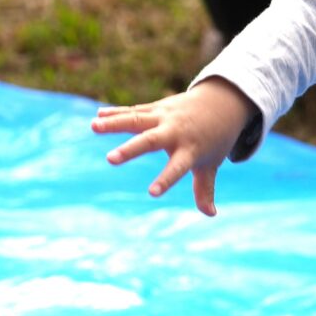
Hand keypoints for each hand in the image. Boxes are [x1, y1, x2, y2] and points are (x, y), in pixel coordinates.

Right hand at [92, 78, 258, 214]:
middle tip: (110, 159)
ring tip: (93, 126)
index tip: (152, 193)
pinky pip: (134, 111)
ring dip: (114, 123)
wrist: (222, 102)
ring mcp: (164, 117)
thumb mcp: (211, 164)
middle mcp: (175, 132)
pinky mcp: (156, 107)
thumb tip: (211, 214)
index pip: (177, 168)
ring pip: (137, 119)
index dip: (166, 180)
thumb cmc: (214, 139)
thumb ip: (205, 188)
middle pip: (150, 140)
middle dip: (130, 150)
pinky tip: (98, 116)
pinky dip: (116, 114)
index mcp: (190, 149)